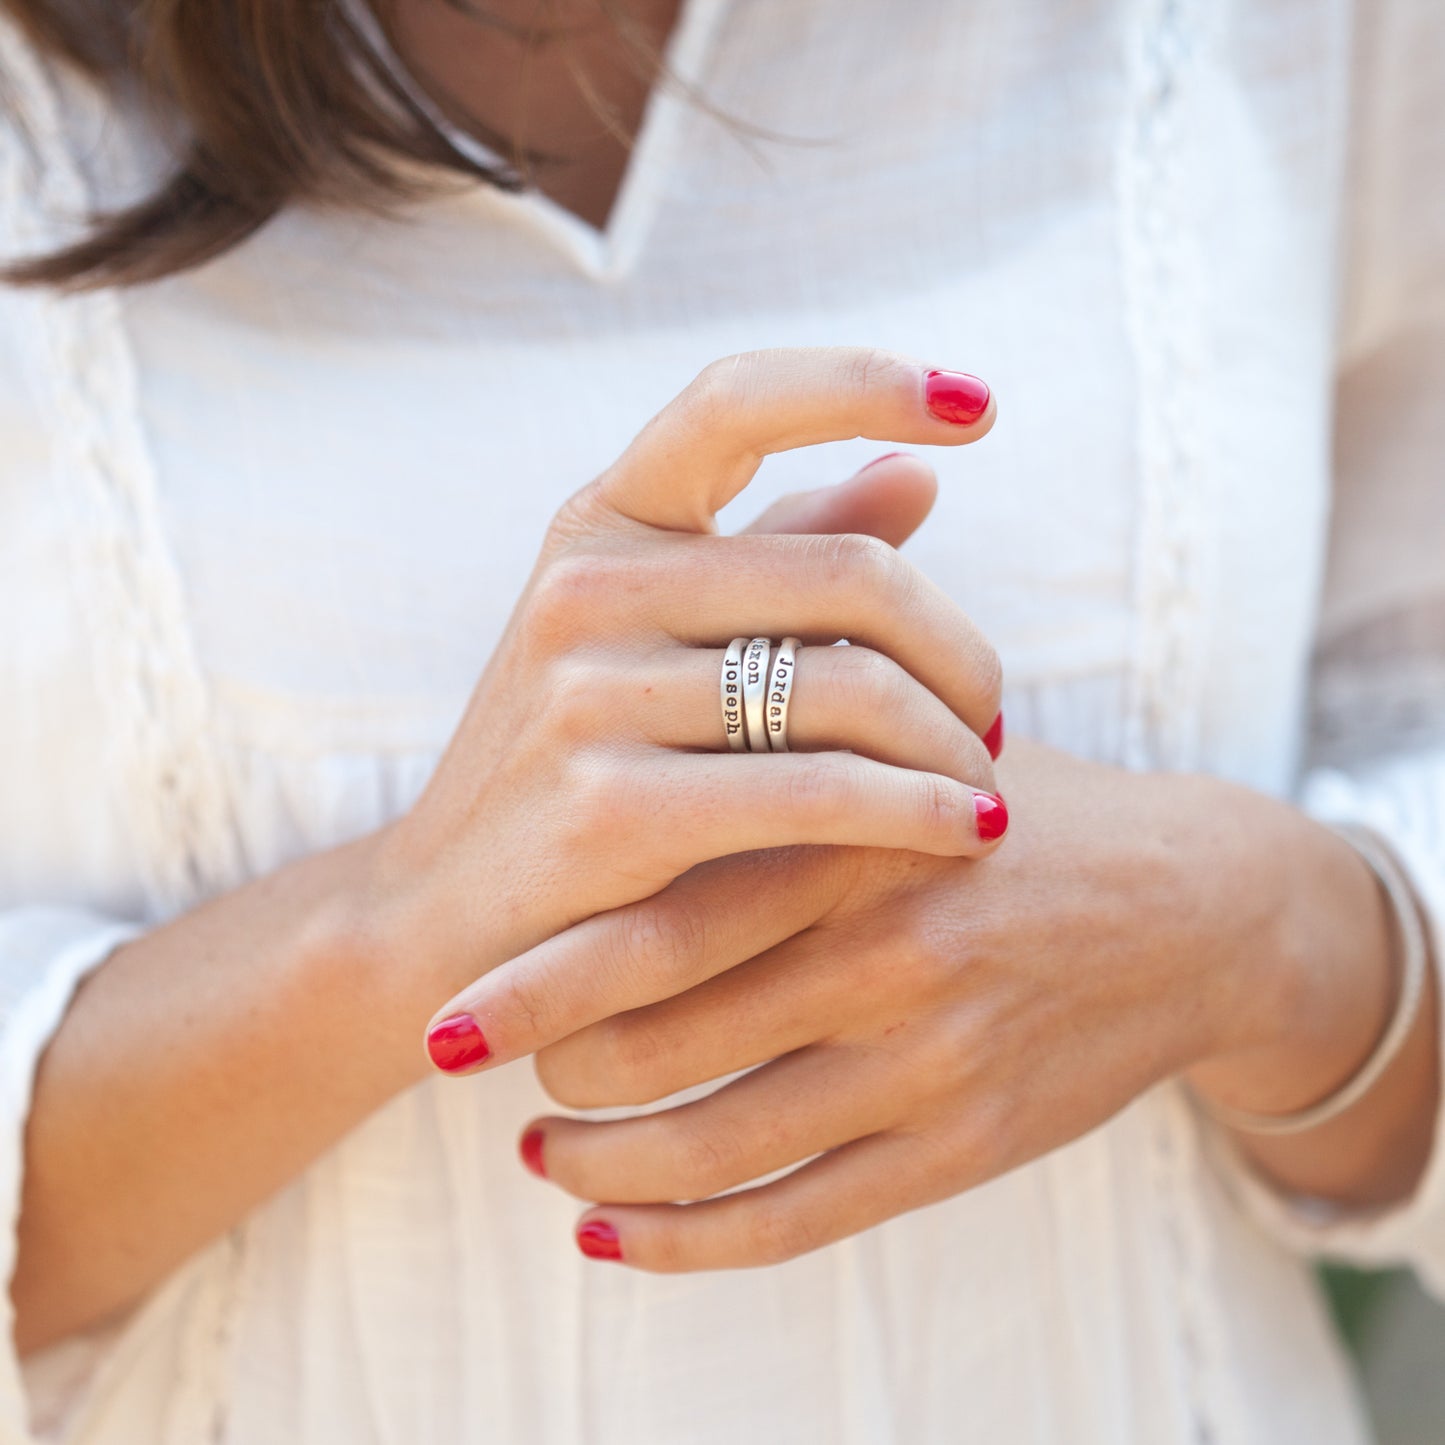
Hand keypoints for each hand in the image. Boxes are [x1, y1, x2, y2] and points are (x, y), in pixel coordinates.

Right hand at [367, 349, 1005, 1065]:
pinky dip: (920, 812)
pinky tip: (972, 834)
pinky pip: (822, 792)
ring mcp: (586, 693)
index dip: (862, 382)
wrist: (451, 922)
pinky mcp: (609, 808)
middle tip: (992, 718)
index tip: (980, 405)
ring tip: (984, 787)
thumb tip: (921, 474)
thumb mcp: (655, 642)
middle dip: (959, 650)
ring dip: (951, 746)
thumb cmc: (575, 771)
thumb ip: (782, 553)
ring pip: (852, 687)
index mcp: (600, 524)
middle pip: (850, 574)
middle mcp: (587, 586)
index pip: (737, 403)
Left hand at [518, 739, 1406, 1268]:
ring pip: (720, 1142)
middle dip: (547, 1064)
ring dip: (602, 1162)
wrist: (1198, 909)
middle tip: (475, 1060)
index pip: (666, 914)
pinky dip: (688, 1240)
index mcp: (860, 834)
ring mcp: (931, 1059)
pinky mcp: (967, 1143)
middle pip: (668, 1037)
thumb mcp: (921, 738)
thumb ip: (796, 716)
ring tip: (540, 1151)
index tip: (451, 998)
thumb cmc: (1021, 811)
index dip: (539, 972)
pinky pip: (801, 1217)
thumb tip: (638, 700)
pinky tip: (612, 1234)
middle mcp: (890, 952)